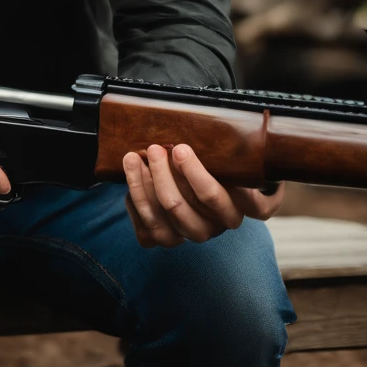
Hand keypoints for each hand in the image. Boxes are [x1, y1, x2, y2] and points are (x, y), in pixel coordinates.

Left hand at [123, 144, 284, 248]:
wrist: (210, 191)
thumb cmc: (221, 168)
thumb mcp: (229, 160)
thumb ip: (223, 153)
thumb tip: (206, 126)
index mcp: (234, 208)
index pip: (213, 196)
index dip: (195, 174)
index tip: (180, 148)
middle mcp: (214, 227)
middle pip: (179, 206)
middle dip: (161, 175)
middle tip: (154, 148)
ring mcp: (191, 235)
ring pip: (160, 219)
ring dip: (141, 187)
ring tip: (132, 158)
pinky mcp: (170, 239)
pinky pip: (146, 231)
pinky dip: (135, 204)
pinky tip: (133, 179)